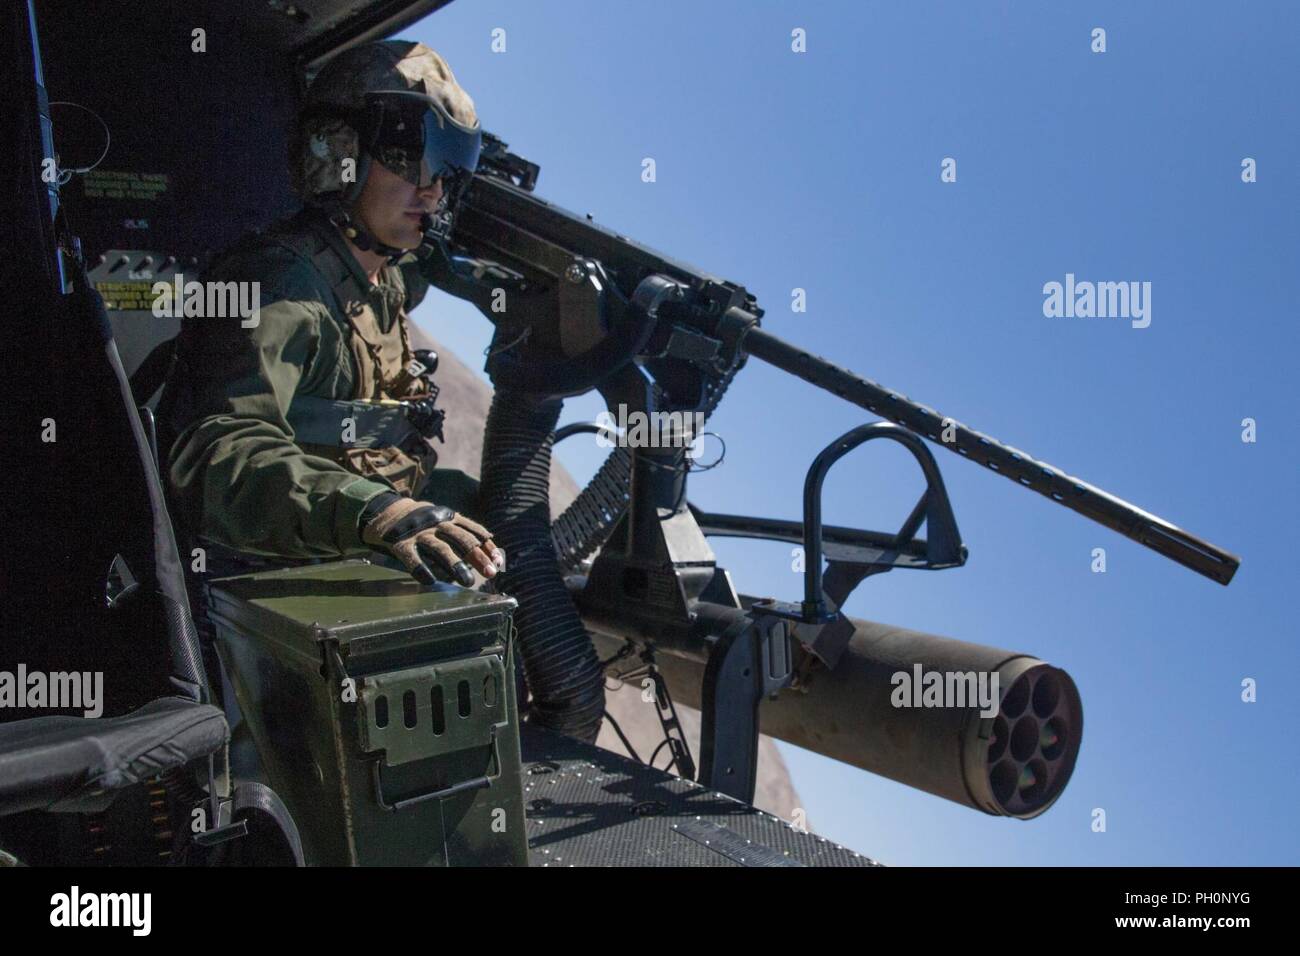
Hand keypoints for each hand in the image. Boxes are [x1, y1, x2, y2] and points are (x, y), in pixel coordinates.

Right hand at [362, 497, 504, 586]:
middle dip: (477, 556)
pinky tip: (429, 581)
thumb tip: (493, 551)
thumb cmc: (424, 523)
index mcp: (450, 518)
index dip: (487, 547)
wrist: (386, 512)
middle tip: (490, 573)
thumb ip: (464, 533)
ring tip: (468, 582)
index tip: (498, 562)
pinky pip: (412, 557)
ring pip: (440, 549)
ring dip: (456, 565)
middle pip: (461, 540)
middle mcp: (436, 524)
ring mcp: (418, 533)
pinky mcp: (400, 544)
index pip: (474, 532)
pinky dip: (420, 569)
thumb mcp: (444, 521)